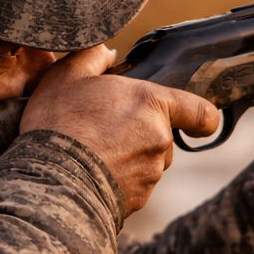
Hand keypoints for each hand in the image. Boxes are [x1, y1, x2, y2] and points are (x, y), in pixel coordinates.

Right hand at [19, 45, 219, 213]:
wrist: (50, 180)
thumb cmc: (59, 124)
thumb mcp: (67, 75)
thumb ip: (92, 57)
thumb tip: (106, 53)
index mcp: (150, 104)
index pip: (200, 112)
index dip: (203, 119)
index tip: (199, 124)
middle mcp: (159, 140)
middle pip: (161, 138)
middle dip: (139, 135)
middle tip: (102, 131)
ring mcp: (149, 174)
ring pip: (146, 164)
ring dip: (126, 159)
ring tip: (90, 155)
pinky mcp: (136, 200)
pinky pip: (131, 187)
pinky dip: (116, 182)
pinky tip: (88, 175)